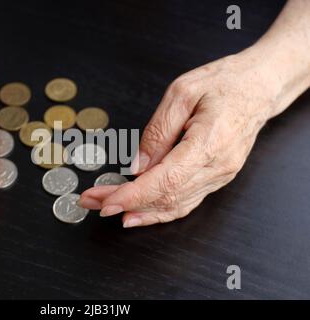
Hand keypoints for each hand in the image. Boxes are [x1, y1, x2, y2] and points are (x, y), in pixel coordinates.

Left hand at [80, 51, 289, 226]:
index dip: (131, 195)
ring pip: (175, 205)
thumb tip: (136, 166)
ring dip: (138, 210)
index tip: (104, 201)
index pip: (164, 181)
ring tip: (107, 207)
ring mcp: (220, 176)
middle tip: (93, 201)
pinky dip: (160, 210)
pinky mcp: (217, 177)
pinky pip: (186, 201)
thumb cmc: (224, 82)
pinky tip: (139, 214)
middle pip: (164, 196)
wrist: (260, 86)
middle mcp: (217, 166)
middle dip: (124, 202)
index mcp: (209, 143)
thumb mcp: (182, 93)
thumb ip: (157, 132)